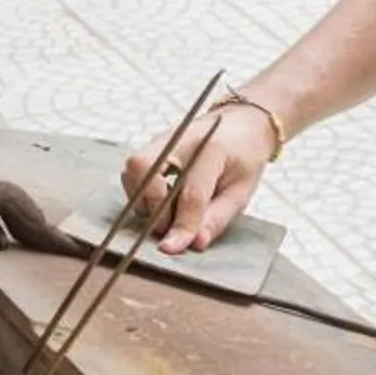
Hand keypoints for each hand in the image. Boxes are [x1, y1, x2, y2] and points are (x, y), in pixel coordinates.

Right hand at [118, 99, 275, 252]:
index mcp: (213, 147)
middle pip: (146, 170)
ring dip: (146, 201)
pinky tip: (163, 198)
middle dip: (154, 208)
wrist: (239, 126)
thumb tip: (194, 243)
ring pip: (133, 171)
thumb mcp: (240, 192)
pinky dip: (142, 193)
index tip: (172, 248)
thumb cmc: (243, 159)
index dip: (182, 225)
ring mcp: (161, 138)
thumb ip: (216, 219)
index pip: (191, 193)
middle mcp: (181, 137)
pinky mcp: (150, 145)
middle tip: (172, 227)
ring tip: (170, 211)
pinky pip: (132, 173)